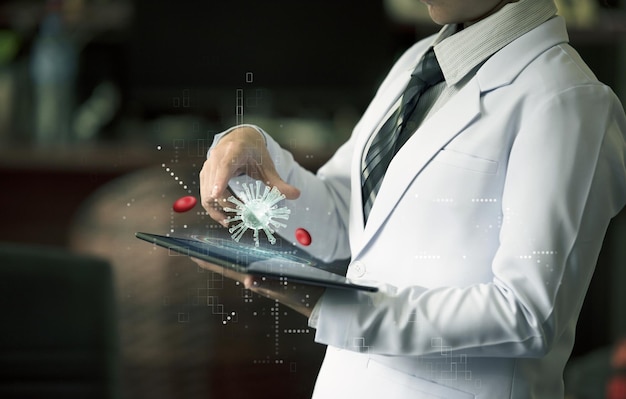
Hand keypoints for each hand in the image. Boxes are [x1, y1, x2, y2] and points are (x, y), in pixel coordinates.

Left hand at [191, 257, 324, 317]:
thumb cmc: (305, 295)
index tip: (190, 252)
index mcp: (256, 280)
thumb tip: (248, 280)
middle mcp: (256, 278)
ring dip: (224, 255)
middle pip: (228, 265)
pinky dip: (242, 256)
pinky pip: (253, 263)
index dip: (208, 261)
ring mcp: (263, 276)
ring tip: (212, 244)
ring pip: (238, 264)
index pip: (226, 269)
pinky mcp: (273, 274)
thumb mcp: (288, 289)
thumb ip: (268, 285)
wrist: (323, 302)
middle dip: (212, 255)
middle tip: (195, 244)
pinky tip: (240, 251)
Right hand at [200, 126, 299, 225]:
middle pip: (214, 185)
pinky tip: (225, 216)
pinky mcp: (205, 176)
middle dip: (225, 203)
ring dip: (217, 209)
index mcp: (233, 152)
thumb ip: (279, 182)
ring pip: (206, 193)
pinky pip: (205, 195)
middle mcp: (216, 158)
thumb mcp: (267, 166)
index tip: (216, 194)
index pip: (224, 166)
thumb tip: (297, 195)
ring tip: (230, 221)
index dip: (219, 180)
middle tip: (240, 216)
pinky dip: (213, 207)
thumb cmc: (254, 152)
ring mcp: (208, 167)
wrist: (240, 139)